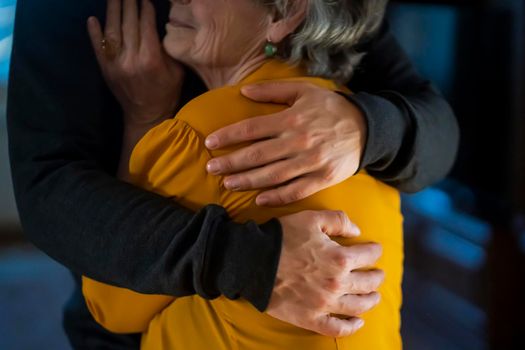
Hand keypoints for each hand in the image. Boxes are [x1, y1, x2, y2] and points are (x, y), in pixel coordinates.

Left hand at [87, 0, 183, 125]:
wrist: (146, 116)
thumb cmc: (166, 93)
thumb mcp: (176, 72)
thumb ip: (167, 50)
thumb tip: (160, 29)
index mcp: (151, 59)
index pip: (146, 26)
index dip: (146, 10)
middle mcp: (132, 59)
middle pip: (129, 24)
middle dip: (129, 4)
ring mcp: (116, 64)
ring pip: (112, 31)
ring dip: (112, 11)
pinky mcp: (106, 70)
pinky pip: (98, 48)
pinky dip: (94, 33)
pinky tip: (92, 18)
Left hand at [204, 82, 366, 206]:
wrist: (367, 128)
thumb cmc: (331, 108)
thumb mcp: (304, 90)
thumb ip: (273, 90)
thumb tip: (244, 91)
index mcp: (292, 119)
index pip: (251, 129)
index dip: (227, 136)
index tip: (210, 142)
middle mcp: (298, 142)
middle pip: (256, 155)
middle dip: (230, 162)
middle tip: (211, 168)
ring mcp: (311, 162)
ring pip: (272, 176)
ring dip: (247, 181)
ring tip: (228, 184)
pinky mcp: (322, 179)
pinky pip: (295, 191)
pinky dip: (277, 197)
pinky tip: (259, 200)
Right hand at [266, 210, 383, 336]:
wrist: (252, 261)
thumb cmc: (281, 237)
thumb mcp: (311, 218)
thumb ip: (339, 220)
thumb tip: (357, 231)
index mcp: (339, 258)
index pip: (369, 255)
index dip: (375, 250)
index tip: (374, 249)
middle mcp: (337, 283)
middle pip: (369, 282)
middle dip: (377, 276)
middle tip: (378, 273)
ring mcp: (324, 304)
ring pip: (359, 306)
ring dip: (371, 300)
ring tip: (374, 296)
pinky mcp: (310, 318)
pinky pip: (337, 328)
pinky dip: (351, 326)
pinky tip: (357, 321)